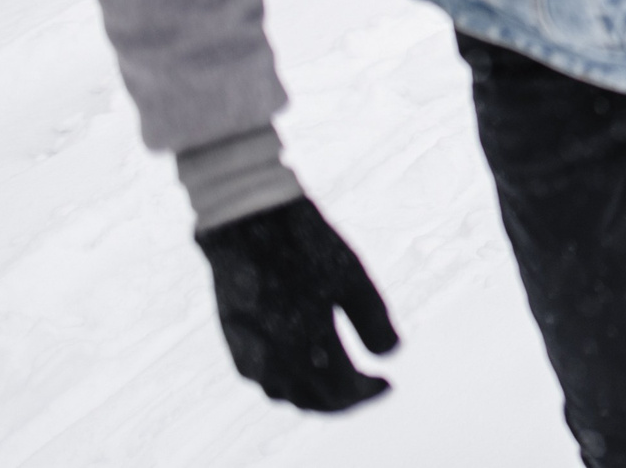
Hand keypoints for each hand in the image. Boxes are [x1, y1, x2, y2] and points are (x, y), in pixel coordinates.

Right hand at [195, 197, 397, 411]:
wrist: (249, 224)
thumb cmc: (307, 247)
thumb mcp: (354, 279)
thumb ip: (375, 322)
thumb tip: (391, 355)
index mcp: (309, 347)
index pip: (345, 391)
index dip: (369, 392)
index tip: (388, 384)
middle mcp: (276, 362)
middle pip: (317, 400)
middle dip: (346, 400)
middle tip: (368, 390)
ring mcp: (250, 356)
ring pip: (287, 396)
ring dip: (317, 398)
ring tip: (340, 387)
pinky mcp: (234, 346)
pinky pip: (265, 382)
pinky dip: (289, 387)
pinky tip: (303, 374)